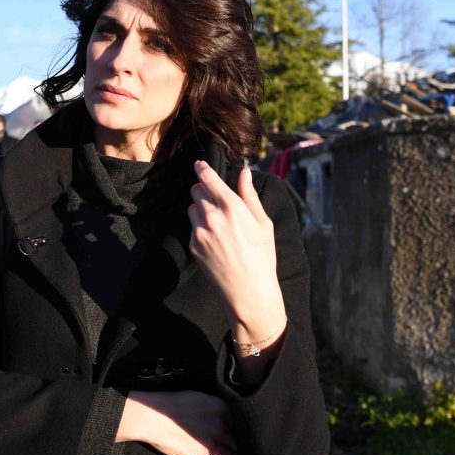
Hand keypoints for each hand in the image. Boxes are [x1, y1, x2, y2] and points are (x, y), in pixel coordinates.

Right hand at [116, 391, 235, 454]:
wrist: (153, 417)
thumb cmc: (170, 403)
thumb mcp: (198, 396)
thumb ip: (214, 406)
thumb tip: (220, 414)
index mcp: (221, 408)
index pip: (238, 422)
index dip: (231, 427)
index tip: (226, 429)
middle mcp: (221, 427)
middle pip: (235, 441)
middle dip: (228, 442)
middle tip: (219, 441)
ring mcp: (211, 444)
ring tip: (215, 454)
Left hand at [188, 162, 282, 321]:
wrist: (248, 291)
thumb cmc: (262, 256)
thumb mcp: (263, 223)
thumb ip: (250, 195)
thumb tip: (244, 172)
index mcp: (231, 207)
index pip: (208, 179)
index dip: (202, 168)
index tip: (199, 164)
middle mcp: (212, 217)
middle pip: (196, 191)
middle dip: (203, 190)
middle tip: (216, 198)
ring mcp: (199, 232)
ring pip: (192, 208)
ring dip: (201, 208)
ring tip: (219, 222)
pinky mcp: (193, 246)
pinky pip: (192, 227)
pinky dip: (200, 226)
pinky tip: (216, 239)